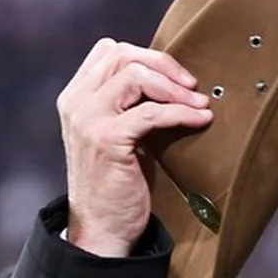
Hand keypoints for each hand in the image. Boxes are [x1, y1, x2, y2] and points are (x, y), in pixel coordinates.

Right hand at [56, 38, 212, 257]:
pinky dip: (181, 112)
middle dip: (165, 66)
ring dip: (175, 88)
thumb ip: (128, 104)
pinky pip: (151, 112)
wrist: (102, 228)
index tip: (178, 77)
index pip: (109, 50)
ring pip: (136, 75)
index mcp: (75, 97)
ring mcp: (88, 119)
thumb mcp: (118, 134)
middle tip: (193, 87)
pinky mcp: (106, 139)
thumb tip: (172, 80)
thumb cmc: (118, 183)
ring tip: (200, 104)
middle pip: (123, 55)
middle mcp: (76, 103)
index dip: (149, 56)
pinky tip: (201, 120)